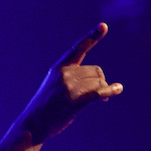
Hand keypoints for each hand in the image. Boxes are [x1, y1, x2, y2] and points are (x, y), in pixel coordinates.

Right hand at [20, 22, 123, 143]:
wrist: (32, 126)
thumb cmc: (46, 108)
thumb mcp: (55, 87)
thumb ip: (75, 81)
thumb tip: (107, 87)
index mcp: (59, 68)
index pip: (78, 48)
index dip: (92, 37)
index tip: (104, 25)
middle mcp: (64, 74)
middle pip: (97, 71)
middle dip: (100, 82)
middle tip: (97, 95)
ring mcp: (68, 87)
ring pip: (99, 83)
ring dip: (102, 92)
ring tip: (97, 101)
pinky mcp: (73, 101)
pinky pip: (97, 93)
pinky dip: (110, 91)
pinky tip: (118, 89)